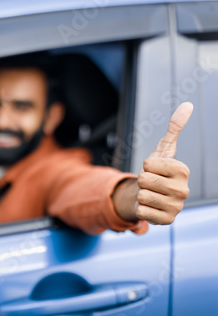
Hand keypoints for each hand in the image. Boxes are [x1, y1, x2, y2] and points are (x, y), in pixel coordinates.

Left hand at [135, 102, 192, 224]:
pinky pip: (141, 212)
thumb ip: (174, 128)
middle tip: (150, 184)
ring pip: (142, 196)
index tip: (153, 169)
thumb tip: (187, 105)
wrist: (151, 195)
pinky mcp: (167, 221)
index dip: (145, 166)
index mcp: (183, 170)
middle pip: (144, 180)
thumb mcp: (163, 149)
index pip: (148, 164)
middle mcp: (184, 190)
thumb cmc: (157, 172)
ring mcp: (177, 207)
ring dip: (141, 195)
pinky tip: (150, 208)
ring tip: (150, 194)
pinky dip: (140, 210)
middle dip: (142, 181)